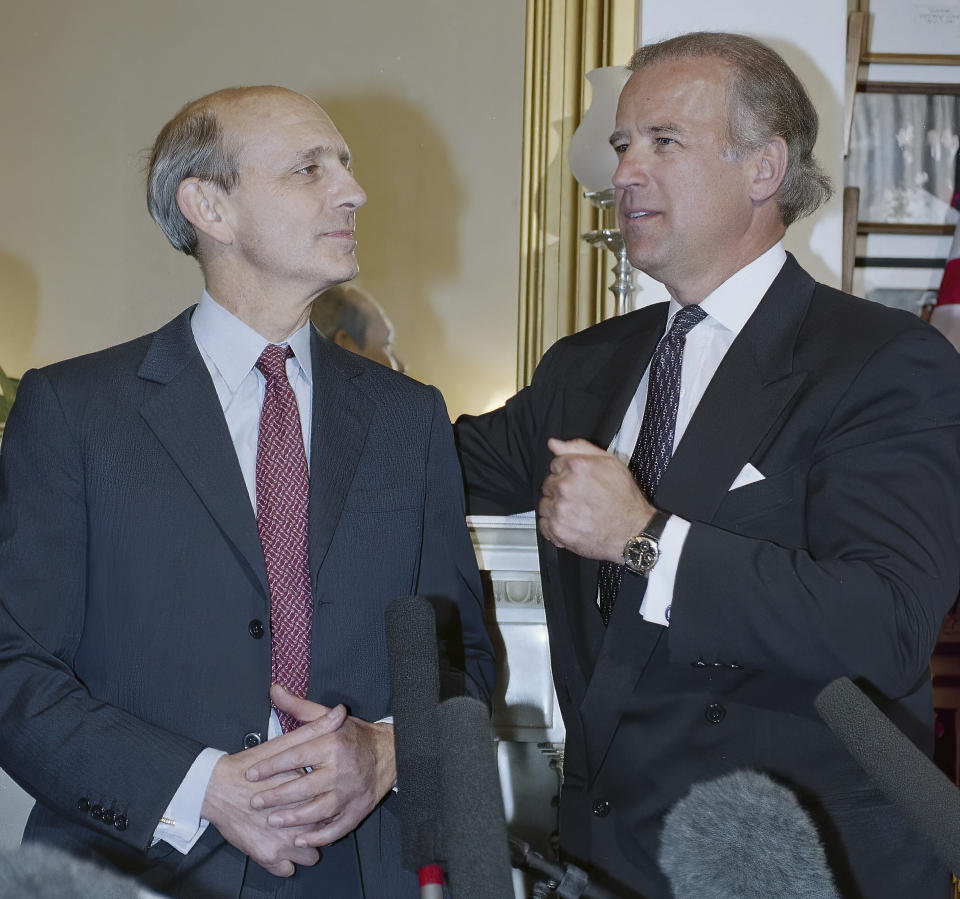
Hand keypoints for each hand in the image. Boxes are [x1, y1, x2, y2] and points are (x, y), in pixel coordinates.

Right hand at [200, 693, 346, 874]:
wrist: (215, 788)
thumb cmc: (250, 766)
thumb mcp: (285, 743)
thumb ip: (316, 728)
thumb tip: (341, 712)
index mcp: (307, 792)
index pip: (332, 804)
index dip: (328, 801)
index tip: (322, 797)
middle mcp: (299, 821)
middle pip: (324, 830)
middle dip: (318, 824)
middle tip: (307, 815)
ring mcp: (284, 843)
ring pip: (311, 856)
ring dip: (304, 846)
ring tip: (295, 832)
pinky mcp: (267, 858)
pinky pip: (288, 869)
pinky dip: (286, 861)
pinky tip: (281, 846)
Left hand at [244, 684, 396, 847]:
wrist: (390, 752)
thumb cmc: (354, 735)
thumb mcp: (327, 717)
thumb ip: (299, 707)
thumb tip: (274, 689)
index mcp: (333, 744)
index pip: (296, 756)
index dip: (271, 766)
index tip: (251, 774)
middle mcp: (342, 769)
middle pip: (303, 787)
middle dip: (276, 796)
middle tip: (255, 802)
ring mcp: (351, 792)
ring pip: (318, 810)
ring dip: (294, 819)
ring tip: (273, 820)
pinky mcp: (359, 809)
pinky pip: (337, 828)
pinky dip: (319, 837)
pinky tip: (301, 838)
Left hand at [538, 437, 654, 561]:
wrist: (632, 531)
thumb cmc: (625, 499)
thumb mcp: (610, 462)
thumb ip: (579, 448)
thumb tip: (554, 444)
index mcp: (577, 467)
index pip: (555, 464)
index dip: (568, 472)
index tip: (579, 482)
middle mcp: (565, 487)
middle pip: (548, 483)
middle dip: (562, 489)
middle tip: (581, 498)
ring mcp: (560, 509)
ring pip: (545, 503)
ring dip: (557, 507)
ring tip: (578, 511)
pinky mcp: (557, 529)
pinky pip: (543, 523)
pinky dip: (554, 525)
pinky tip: (572, 523)